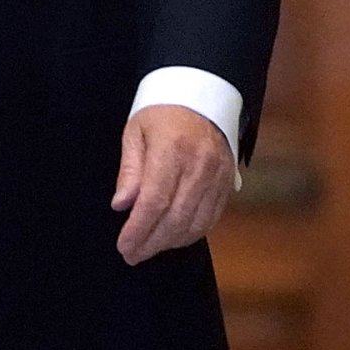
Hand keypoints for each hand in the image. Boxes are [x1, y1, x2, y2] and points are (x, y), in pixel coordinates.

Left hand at [111, 105, 236, 265]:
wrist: (203, 95)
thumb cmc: (162, 112)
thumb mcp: (136, 132)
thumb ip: (130, 171)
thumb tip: (122, 206)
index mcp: (172, 150)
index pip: (154, 201)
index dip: (138, 229)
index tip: (124, 246)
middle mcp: (199, 165)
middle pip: (176, 218)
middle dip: (152, 242)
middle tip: (132, 255)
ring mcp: (218, 176)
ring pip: (196, 223)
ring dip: (170, 242)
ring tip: (149, 248)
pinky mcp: (228, 182)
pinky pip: (211, 218)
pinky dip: (191, 234)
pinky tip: (173, 238)